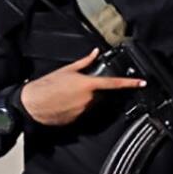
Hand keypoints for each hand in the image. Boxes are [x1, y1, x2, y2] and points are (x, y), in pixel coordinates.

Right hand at [19, 49, 145, 125]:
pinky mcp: (76, 120)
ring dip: (86, 100)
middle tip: (78, 87)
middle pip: (101, 95)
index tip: (141, 83)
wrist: (30, 105)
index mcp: (88, 85)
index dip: (130, 83)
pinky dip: (78, 108)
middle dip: (95, 91)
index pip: (114, 83)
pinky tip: (65, 104)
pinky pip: (83, 113)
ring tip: (68, 95)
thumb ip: (85, 62)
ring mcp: (83, 111)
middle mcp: (88, 99)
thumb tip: (95, 53)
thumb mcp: (67, 70)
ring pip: (92, 104)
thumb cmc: (46, 86)